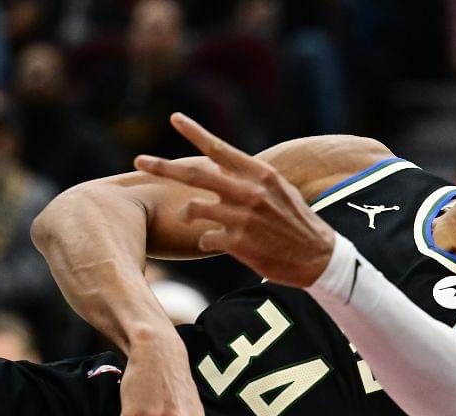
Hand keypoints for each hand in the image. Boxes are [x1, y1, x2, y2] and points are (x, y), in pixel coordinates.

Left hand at [134, 113, 335, 287]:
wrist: (317, 257)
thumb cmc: (295, 222)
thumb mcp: (278, 191)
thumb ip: (247, 177)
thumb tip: (217, 164)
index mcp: (259, 174)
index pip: (220, 148)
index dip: (195, 132)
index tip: (175, 118)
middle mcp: (249, 192)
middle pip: (195, 176)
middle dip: (162, 167)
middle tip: (138, 161)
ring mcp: (242, 218)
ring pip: (194, 209)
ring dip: (189, 214)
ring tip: (195, 218)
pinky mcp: (238, 243)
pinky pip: (204, 238)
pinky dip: (205, 240)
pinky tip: (215, 242)